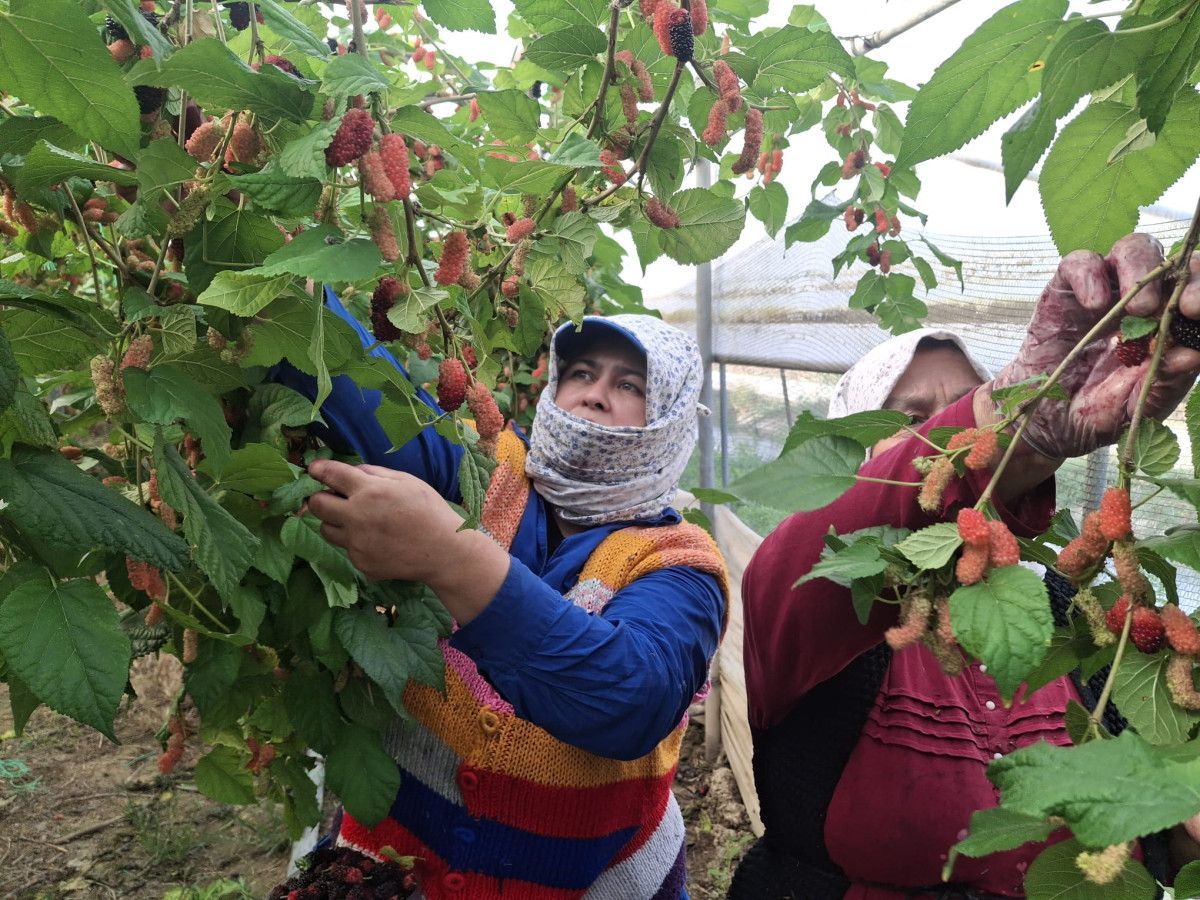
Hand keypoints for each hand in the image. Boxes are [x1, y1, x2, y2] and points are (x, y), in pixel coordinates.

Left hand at [307, 460, 462, 582]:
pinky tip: (377, 541)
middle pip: (316, 505)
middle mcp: (356, 517)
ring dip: (335, 522)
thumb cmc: (429, 510)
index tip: (314, 469)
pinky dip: (356, 542)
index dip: (318, 469)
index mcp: (369, 491)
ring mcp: (356, 544)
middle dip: (319, 497)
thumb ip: (375, 473)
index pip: (331, 475)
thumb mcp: (407, 480)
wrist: (444, 551)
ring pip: (326, 530)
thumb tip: (352, 472)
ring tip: (356, 521)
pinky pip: (347, 549)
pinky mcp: (361, 564)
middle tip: (332, 497)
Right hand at [991, 234, 1199, 459]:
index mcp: (1170, 327)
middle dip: (1188, 278)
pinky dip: (1089, 275)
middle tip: (1185, 306)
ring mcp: (1104, 292)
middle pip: (1175, 264)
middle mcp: (1143, 302)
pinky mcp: (1065, 291)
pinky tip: (1093, 304)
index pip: (1195, 293)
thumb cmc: (1097, 415)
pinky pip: (1079, 263)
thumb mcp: (1137, 408)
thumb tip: (1193, 354)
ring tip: (1139, 309)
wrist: (1043, 423)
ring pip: (1133, 249)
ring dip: (1142, 270)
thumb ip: (1165, 383)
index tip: (1197, 311)